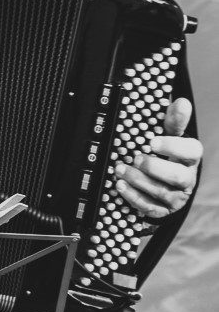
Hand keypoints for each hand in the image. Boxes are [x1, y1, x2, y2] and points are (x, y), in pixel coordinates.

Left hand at [115, 97, 201, 217]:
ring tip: (119, 169)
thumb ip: (172, 119)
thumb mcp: (168, 133)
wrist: (161, 178)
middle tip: (136, 157)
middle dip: (154, 167)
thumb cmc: (164, 151)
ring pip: (162, 192)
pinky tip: (120, 185)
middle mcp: (187, 178)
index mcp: (189, 156)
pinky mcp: (164, 209)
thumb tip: (182, 102)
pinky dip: (134, 197)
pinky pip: (150, 207)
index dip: (173, 147)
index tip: (152, 141)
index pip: (192, 151)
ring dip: (138, 180)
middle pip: (178, 176)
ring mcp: (176, 196)